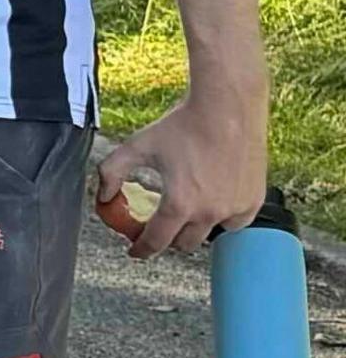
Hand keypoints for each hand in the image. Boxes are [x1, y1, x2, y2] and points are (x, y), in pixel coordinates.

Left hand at [96, 89, 268, 258]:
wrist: (226, 107)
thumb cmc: (182, 125)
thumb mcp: (137, 147)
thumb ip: (112, 172)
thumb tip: (104, 197)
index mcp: (179, 204)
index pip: (156, 242)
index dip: (141, 249)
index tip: (136, 250)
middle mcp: (210, 212)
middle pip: (183, 243)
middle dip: (168, 237)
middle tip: (160, 224)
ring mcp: (235, 208)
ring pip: (211, 234)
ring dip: (196, 228)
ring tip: (187, 209)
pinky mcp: (254, 200)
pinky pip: (235, 222)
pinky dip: (223, 218)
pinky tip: (214, 204)